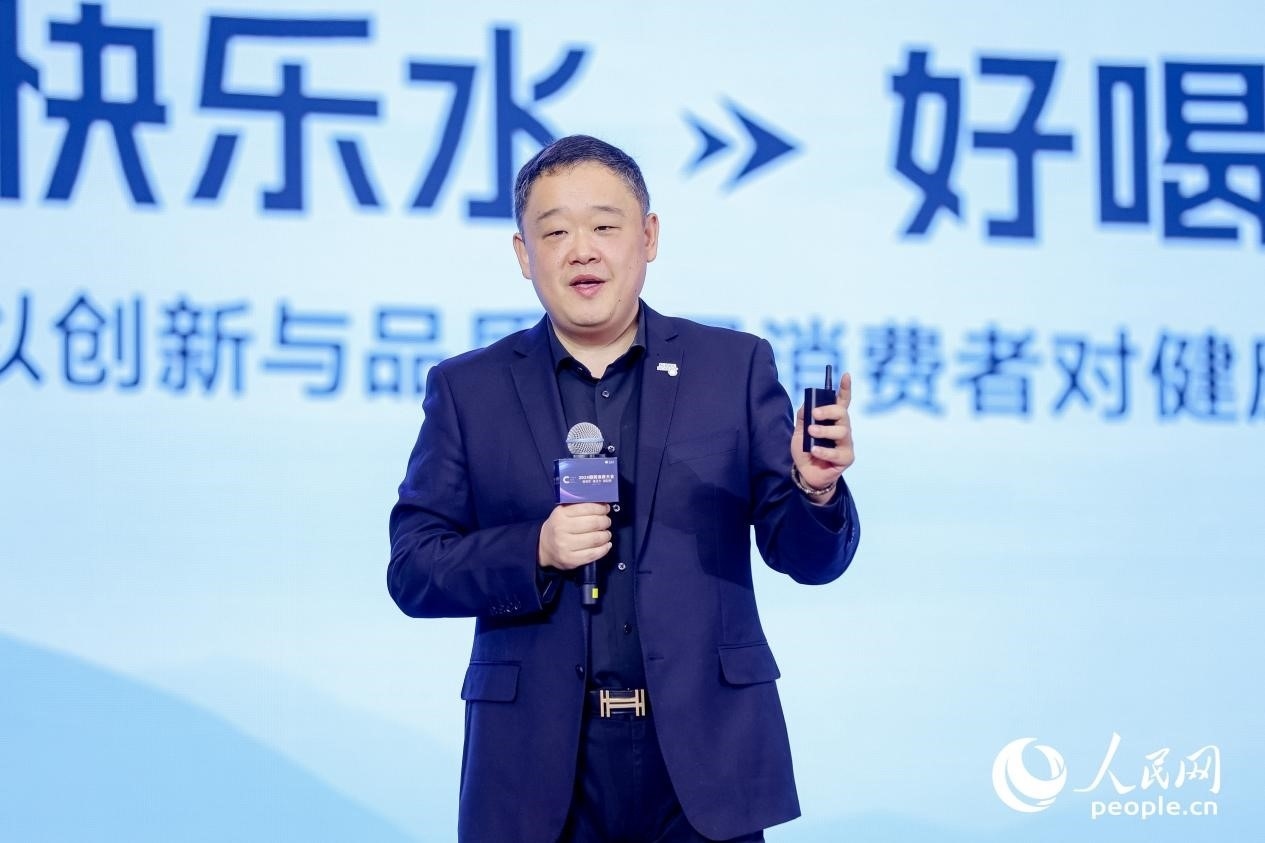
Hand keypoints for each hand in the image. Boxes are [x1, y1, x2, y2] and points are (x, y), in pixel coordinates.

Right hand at [538, 503, 611, 569]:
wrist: (544, 547)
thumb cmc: (557, 528)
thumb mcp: (563, 513)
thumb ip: (579, 507)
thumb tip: (602, 504)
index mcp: (561, 515)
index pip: (586, 508)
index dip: (600, 508)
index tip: (605, 509)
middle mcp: (562, 530)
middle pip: (593, 523)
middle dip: (605, 521)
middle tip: (607, 521)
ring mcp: (566, 546)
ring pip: (595, 539)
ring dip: (606, 535)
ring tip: (606, 534)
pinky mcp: (571, 560)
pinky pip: (593, 554)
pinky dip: (604, 549)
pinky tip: (606, 545)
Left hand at [791, 371, 854, 496]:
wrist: (805, 473)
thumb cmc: (805, 450)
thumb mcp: (799, 431)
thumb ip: (803, 416)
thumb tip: (807, 406)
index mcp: (833, 420)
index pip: (842, 401)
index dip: (845, 388)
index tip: (846, 375)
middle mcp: (843, 429)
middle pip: (842, 413)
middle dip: (828, 411)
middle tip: (814, 414)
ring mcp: (846, 444)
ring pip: (842, 431)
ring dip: (825, 431)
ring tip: (811, 433)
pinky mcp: (846, 458)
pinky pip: (837, 453)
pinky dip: (824, 451)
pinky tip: (814, 450)